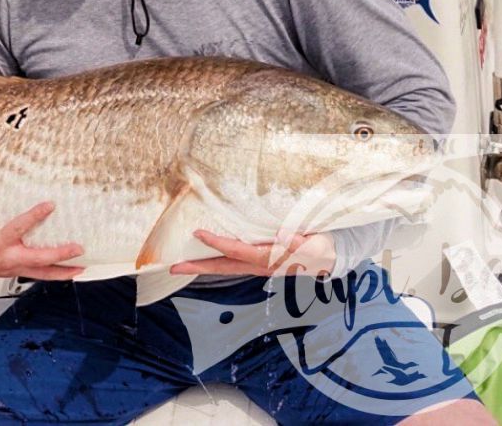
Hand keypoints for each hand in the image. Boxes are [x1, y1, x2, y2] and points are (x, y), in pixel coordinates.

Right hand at [0, 178, 84, 280]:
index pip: (19, 229)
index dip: (35, 217)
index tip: (50, 205)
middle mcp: (7, 258)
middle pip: (38, 259)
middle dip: (60, 254)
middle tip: (77, 248)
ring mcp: (12, 268)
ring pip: (41, 274)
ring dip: (62, 272)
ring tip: (80, 268)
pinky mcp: (13, 272)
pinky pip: (37, 275)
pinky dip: (53, 275)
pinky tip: (66, 273)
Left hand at [170, 231, 335, 277]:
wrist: (329, 258)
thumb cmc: (320, 248)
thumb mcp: (314, 244)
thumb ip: (299, 242)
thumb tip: (283, 235)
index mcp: (270, 260)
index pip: (238, 251)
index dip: (218, 243)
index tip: (198, 233)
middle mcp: (259, 267)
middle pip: (223, 267)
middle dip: (197, 267)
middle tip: (172, 267)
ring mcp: (257, 267)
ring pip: (225, 267)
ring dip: (203, 266)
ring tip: (181, 264)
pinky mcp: (259, 263)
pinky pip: (232, 263)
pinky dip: (217, 260)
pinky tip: (206, 256)